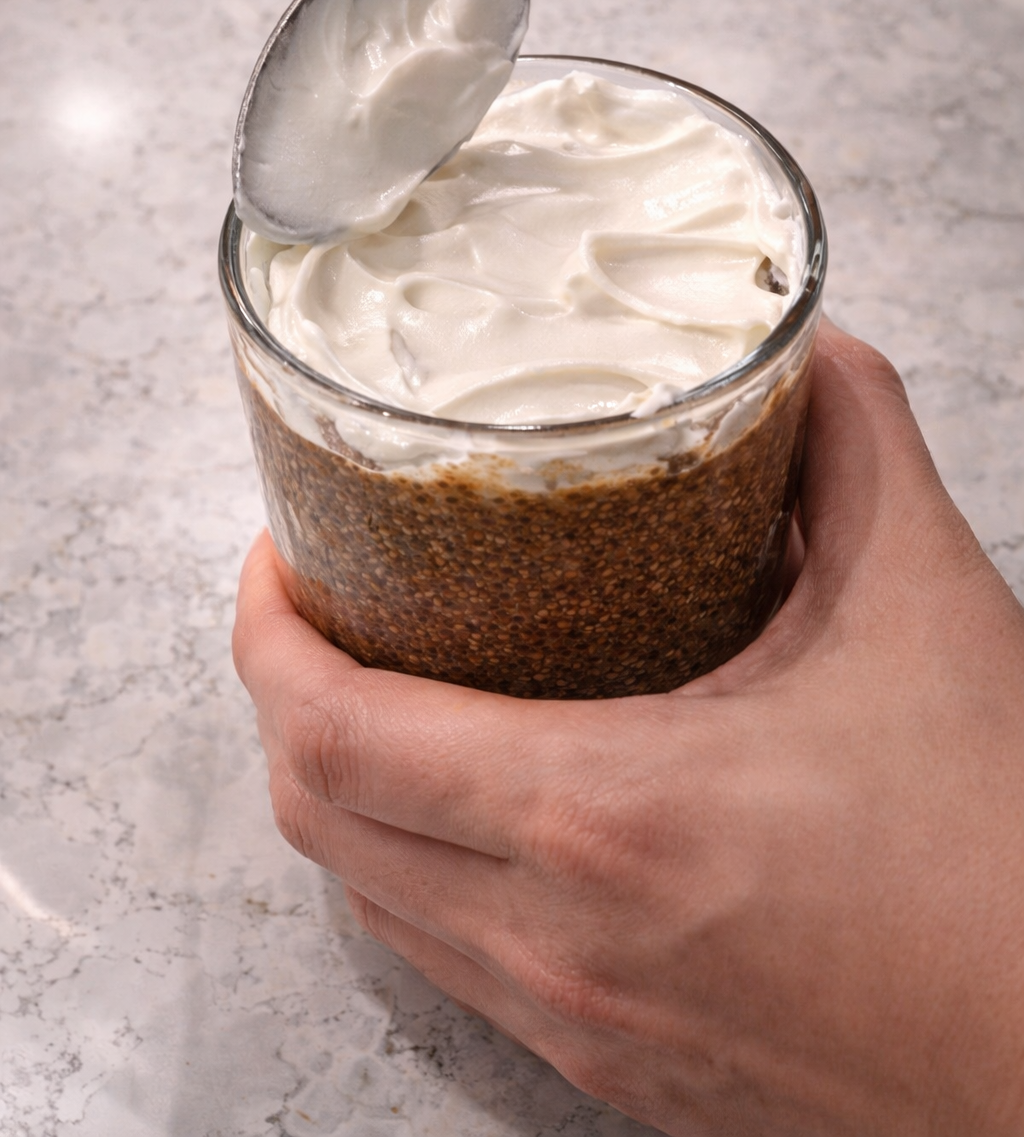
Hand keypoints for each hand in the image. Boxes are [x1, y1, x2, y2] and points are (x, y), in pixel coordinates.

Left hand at [234, 321, 1023, 1136]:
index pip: (331, 728)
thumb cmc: (998, 864)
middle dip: (287, 697)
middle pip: (317, 815)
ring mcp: (573, 1023)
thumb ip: (859, 449)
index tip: (278, 559)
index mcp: (601, 817)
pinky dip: (417, 871)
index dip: (266, 631)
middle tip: (327, 606)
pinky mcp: (613, 1069)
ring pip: (371, 900)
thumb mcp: (930, 614)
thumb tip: (809, 360)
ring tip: (389, 691)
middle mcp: (554, 939)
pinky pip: (448, 964)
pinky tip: (482, 812)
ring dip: (346, 787)